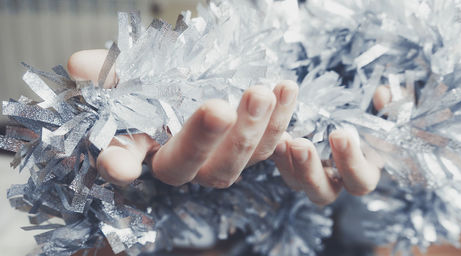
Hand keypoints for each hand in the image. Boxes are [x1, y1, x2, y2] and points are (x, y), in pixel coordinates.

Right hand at [68, 49, 297, 187]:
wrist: (200, 77)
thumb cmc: (161, 80)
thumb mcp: (130, 69)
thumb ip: (107, 69)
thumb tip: (79, 64)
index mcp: (146, 147)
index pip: (124, 162)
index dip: (120, 165)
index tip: (118, 165)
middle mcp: (186, 162)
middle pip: (193, 167)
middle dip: (206, 139)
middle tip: (217, 108)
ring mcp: (224, 159)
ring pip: (241, 160)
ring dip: (254, 128)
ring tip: (263, 92)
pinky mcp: (255, 147)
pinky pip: (273, 141)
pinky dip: (282, 116)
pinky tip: (286, 88)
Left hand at [272, 86, 391, 204]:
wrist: (347, 105)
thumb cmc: (374, 111)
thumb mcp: (389, 107)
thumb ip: (393, 105)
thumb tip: (382, 95)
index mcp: (365, 170)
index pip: (360, 180)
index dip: (350, 162)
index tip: (340, 134)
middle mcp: (336, 180)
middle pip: (323, 192)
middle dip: (310, 171)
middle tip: (301, 144)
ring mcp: (312, 173)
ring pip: (297, 183)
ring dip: (288, 164)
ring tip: (283, 139)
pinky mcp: (292, 161)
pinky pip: (282, 166)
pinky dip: (276, 152)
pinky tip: (273, 135)